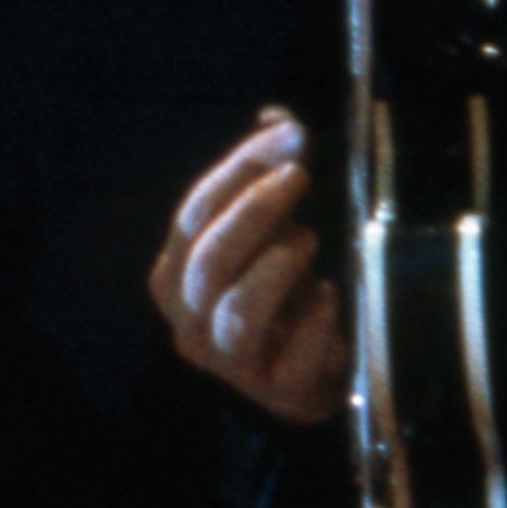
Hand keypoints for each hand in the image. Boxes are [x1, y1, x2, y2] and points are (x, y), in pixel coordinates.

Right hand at [151, 111, 347, 424]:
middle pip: (209, 259)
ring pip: (239, 310)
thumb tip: (276, 115)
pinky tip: (332, 297)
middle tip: (299, 176)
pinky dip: (314, 320)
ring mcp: (229, 363)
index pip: (193, 215)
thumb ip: (262, 177)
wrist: (305, 381)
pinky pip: (292, 355)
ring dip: (276, 267)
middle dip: (255, 210)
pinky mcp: (276, 392)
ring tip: (311, 241)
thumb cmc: (280, 294)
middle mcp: (187, 321)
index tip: (286, 136)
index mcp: (174, 276)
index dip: (238, 170)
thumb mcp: (264, 234)